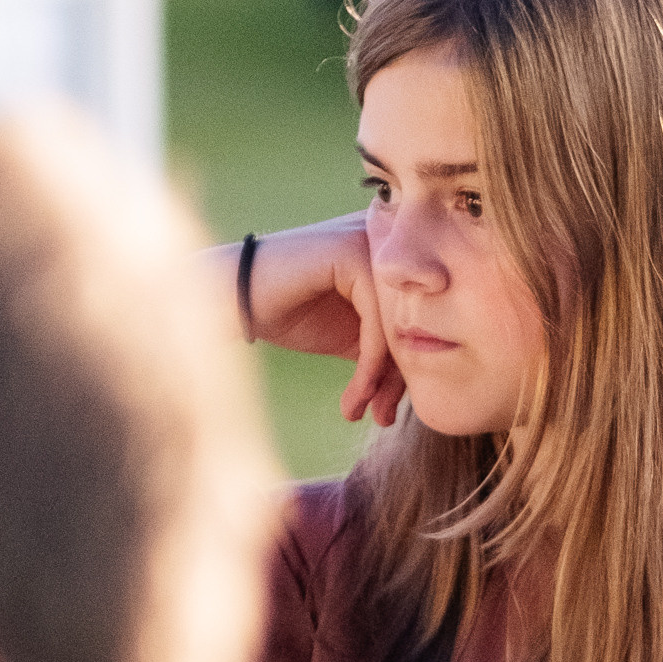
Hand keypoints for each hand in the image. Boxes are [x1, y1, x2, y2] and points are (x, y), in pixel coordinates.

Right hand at [238, 215, 405, 427]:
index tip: (386, 412)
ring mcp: (370, 243)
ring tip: (363, 410)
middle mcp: (387, 244)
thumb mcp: (352, 337)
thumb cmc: (289, 312)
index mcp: (392, 259)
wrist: (234, 297)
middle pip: (413, 322)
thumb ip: (388, 347)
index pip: (417, 319)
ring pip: (398, 325)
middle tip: (382, 418)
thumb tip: (428, 384)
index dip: (404, 371)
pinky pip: (377, 321)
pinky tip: (356, 394)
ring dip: (381, 378)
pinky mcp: (353, 253)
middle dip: (397, 379)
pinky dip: (370, 364)